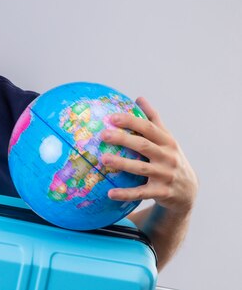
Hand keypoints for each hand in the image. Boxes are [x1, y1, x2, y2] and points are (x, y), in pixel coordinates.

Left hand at [100, 97, 197, 213]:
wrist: (188, 191)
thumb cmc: (170, 158)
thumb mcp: (166, 139)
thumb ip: (153, 119)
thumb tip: (139, 98)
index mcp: (167, 141)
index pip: (148, 127)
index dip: (131, 121)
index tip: (112, 117)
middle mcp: (168, 157)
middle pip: (143, 146)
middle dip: (123, 139)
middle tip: (103, 135)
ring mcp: (165, 175)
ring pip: (141, 168)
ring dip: (122, 163)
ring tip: (103, 159)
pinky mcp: (162, 192)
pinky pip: (141, 193)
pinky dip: (126, 193)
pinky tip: (110, 193)